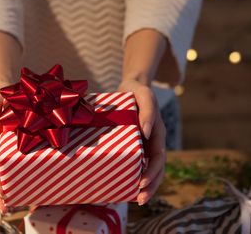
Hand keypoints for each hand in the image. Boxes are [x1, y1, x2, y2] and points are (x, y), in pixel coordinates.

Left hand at [118, 79, 165, 205]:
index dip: (153, 172)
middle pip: (156, 167)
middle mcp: (153, 140)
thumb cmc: (137, 90)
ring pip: (149, 168)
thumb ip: (147, 112)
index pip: (158, 157)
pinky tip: (126, 185)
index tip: (142, 183)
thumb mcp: (144, 95)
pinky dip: (135, 174)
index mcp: (157, 132)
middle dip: (151, 185)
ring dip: (146, 184)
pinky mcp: (135, 143)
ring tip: (136, 199)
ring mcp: (145, 143)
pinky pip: (138, 162)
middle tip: (140, 199)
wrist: (131, 86)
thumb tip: (146, 133)